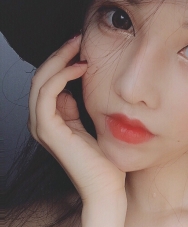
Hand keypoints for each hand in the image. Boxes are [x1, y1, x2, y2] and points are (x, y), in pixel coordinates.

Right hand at [28, 34, 126, 202]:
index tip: (83, 47)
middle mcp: (43, 123)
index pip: (50, 82)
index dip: (63, 61)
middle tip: (79, 37)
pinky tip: (81, 66)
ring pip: (41, 81)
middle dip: (59, 54)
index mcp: (53, 121)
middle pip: (42, 77)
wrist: (107, 189)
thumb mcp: (92, 127)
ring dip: (59, 59)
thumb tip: (72, 91)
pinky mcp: (49, 130)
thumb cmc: (106, 162)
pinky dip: (60, 75)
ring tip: (79, 45)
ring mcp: (43, 127)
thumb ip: (78, 110)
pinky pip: (47, 93)